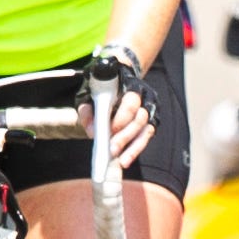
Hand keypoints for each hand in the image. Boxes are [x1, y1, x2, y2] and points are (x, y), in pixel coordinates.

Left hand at [85, 42, 151, 168]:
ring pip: (146, 130)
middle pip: (140, 117)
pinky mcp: (151, 121)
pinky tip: (125, 159)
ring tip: (120, 160)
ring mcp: (150, 109)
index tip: (111, 129)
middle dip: (125, 135)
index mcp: (130, 85)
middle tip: (112, 149)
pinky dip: (136, 149)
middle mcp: (144, 96)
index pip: (131, 101)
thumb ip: (87, 110)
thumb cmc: (101, 88)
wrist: (118, 78)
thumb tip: (92, 132)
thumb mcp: (89, 93)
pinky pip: (146, 137)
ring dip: (133, 146)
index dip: (122, 117)